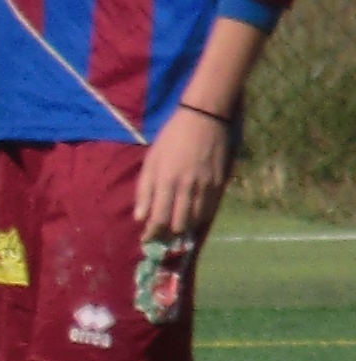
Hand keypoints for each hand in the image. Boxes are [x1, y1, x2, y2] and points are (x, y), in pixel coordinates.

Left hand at [137, 103, 234, 242]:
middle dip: (168, 236)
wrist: (204, 119)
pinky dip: (199, 219)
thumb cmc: (171, 138)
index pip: (158, 218)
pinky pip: (210, 210)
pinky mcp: (220, 184)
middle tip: (160, 239)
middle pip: (178, 224)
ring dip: (184, 230)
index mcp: (166, 180)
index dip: (151, 234)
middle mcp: (187, 187)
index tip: (145, 241)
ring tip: (174, 233)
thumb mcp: (150, 161)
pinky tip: (191, 220)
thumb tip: (140, 218)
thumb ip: (144, 190)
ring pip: (196, 220)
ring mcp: (206, 186)